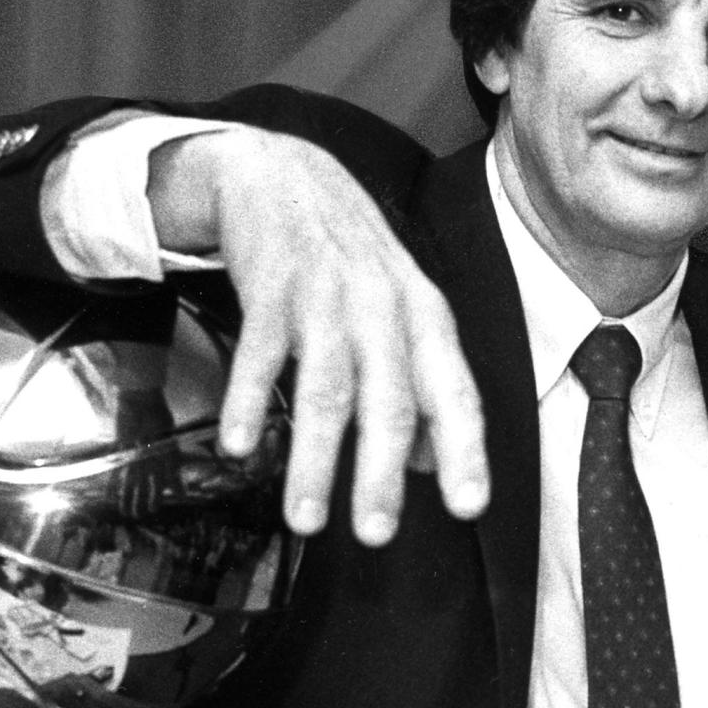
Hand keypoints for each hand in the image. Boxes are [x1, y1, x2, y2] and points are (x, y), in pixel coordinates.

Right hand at [147, 128, 488, 545]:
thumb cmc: (349, 264)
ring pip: (326, 388)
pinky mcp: (271, 284)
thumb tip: (432, 465)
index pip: (455, 394)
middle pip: (388, 401)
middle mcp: (384, 309)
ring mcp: (328, 295)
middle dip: (380, 473)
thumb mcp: (401, 317)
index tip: (469, 507)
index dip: (466, 451)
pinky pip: (261, 350)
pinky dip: (249, 398)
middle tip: (374, 535)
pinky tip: (239, 446)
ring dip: (314, 458)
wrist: (284, 173)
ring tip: (303, 520)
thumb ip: (419, 389)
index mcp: (425, 321)